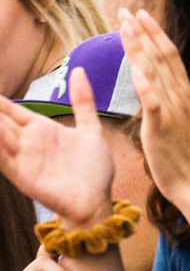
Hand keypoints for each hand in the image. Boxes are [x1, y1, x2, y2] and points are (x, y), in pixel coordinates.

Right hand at [0, 71, 115, 227]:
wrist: (97, 200)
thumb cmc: (94, 168)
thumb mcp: (89, 127)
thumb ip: (82, 100)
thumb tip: (76, 70)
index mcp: (42, 129)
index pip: (12, 110)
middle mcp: (28, 142)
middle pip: (0, 122)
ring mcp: (24, 158)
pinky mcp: (23, 175)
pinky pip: (3, 159)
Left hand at [120, 9, 189, 206]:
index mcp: (188, 92)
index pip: (171, 54)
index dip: (156, 33)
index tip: (142, 14)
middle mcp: (179, 96)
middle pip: (159, 57)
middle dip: (141, 33)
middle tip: (126, 12)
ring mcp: (171, 110)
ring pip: (152, 73)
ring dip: (137, 49)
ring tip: (124, 28)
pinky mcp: (160, 127)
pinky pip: (152, 102)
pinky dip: (144, 85)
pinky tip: (135, 68)